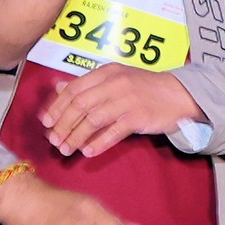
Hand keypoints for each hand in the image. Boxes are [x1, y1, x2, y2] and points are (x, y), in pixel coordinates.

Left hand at [40, 62, 200, 156]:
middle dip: (63, 125)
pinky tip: (88, 152)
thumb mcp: (115, 78)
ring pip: (93, 120)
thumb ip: (88, 84)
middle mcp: (114, 84)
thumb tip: (59, 88)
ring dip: (76, 137)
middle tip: (53, 140)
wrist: (178, 94)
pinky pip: (113, 132)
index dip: (57, 107)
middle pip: (80, 106)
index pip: (74, 89)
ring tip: (66, 150)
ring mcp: (126, 100)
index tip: (46, 122)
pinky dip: (99, 143)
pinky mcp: (138, 117)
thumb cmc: (144, 87)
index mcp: (106, 73)